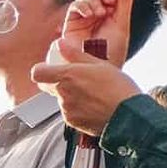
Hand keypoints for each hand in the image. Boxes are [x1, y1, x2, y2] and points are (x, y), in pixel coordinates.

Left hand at [29, 37, 143, 136]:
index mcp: (67, 77)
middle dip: (56, 81)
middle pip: (47, 86)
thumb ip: (76, 55)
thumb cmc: (118, 89)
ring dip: (70, 95)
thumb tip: (60, 44)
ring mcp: (66, 110)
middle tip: (74, 79)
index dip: (42, 70)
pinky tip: (94, 105)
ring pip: (61, 99)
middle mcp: (63, 94)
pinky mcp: (72, 123)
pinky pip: (69, 112)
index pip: (38, 73)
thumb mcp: (100, 65)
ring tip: (93, 94)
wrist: (128, 116)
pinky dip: (77, 108)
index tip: (50, 68)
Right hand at [60, 0, 143, 68]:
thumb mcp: (122, 23)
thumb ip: (125, 0)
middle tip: (110, 0)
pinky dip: (83, 5)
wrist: (95, 70)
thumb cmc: (111, 52)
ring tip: (100, 13)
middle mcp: (97, 12)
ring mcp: (84, 17)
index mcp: (112, 11)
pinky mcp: (71, 24)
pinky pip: (75, 6)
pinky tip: (90, 14)